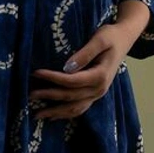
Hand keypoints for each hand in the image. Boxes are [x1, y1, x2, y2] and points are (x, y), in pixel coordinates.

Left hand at [29, 3, 149, 118]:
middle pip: (70, 96)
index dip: (52, 78)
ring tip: (36, 114)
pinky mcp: (95, 94)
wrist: (124, 39)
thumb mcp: (100, 39)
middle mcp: (99, 89)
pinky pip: (79, 108)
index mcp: (100, 76)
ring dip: (55, 112)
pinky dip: (65, 114)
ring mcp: (98, 94)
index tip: (36, 73)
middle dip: (49, 96)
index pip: (71, 81)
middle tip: (29, 94)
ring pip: (74, 108)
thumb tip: (67, 67)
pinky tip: (52, 116)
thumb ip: (85, 53)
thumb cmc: (111, 36)